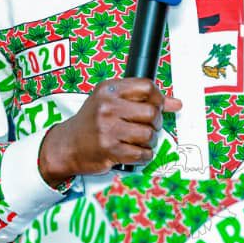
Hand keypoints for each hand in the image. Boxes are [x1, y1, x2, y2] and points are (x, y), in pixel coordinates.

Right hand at [38, 78, 181, 186]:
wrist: (66, 145)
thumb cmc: (92, 121)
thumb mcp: (111, 101)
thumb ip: (143, 99)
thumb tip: (176, 103)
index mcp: (109, 89)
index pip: (146, 86)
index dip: (158, 98)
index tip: (157, 106)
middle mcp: (107, 107)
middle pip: (151, 112)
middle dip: (156, 123)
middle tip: (150, 127)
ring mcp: (108, 129)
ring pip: (149, 135)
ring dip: (150, 141)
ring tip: (141, 141)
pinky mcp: (109, 150)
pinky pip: (142, 154)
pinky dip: (144, 156)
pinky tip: (136, 152)